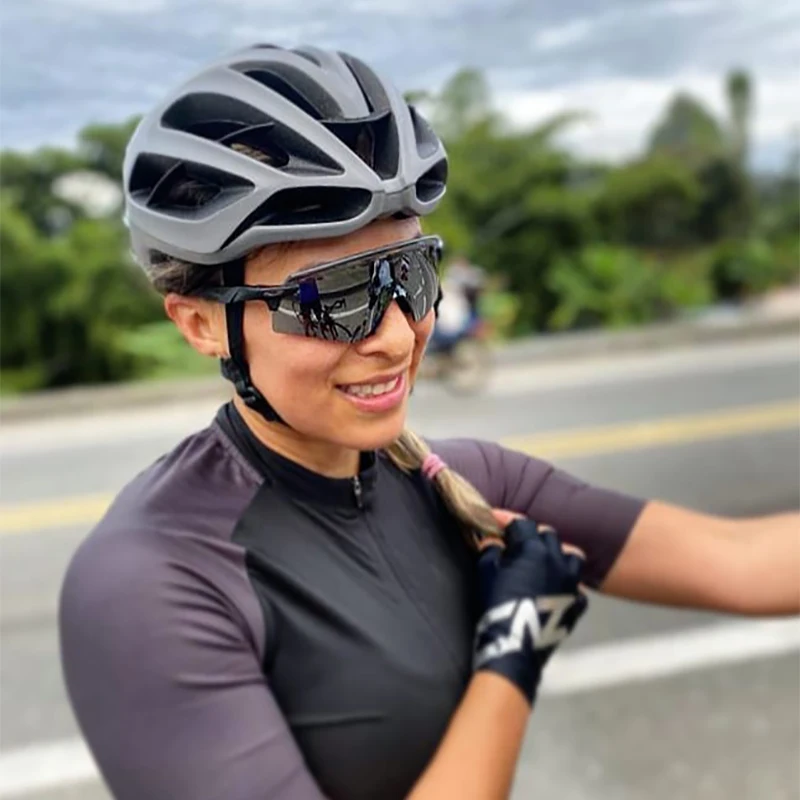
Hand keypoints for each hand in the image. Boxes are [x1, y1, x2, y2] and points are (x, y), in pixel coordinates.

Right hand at [473, 513, 587, 704]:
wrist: (515, 647)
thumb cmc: (497, 608)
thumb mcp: (485, 573)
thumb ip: (489, 550)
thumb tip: (493, 542)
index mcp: (533, 549)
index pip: (521, 524)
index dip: (507, 522)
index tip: (495, 523)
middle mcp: (557, 560)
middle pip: (548, 535)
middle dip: (532, 537)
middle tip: (517, 547)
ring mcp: (572, 582)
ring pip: (571, 556)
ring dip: (557, 555)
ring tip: (543, 564)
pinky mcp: (578, 603)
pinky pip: (576, 586)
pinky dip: (566, 585)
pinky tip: (554, 591)